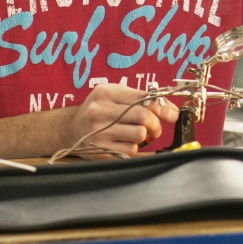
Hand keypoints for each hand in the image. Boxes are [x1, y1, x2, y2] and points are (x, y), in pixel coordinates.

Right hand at [64, 84, 178, 156]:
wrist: (69, 129)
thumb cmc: (99, 110)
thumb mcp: (114, 95)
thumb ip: (140, 98)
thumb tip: (170, 108)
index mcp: (106, 93)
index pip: (143, 99)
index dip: (163, 107)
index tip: (173, 114)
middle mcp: (100, 111)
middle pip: (143, 117)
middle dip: (156, 124)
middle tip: (155, 128)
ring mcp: (99, 132)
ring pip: (140, 135)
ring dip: (144, 136)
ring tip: (136, 134)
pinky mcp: (100, 150)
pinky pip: (130, 150)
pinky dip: (133, 148)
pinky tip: (124, 142)